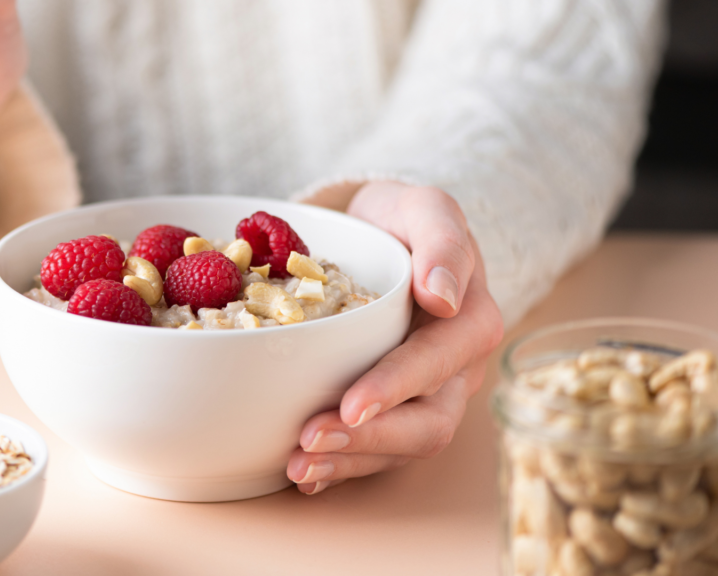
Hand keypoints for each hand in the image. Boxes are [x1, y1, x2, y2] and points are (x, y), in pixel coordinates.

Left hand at [288, 181, 503, 493]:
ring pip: (401, 447)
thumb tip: (443, 298)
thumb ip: (442, 241)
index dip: (397, 386)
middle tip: (310, 440)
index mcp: (470, 321)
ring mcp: (427, 396)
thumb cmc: (403, 220)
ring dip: (349, 462)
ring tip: (298, 467)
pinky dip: (340, 469)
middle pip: (427, 422)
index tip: (351, 402)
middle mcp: (456, 369)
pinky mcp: (394, 411)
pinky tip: (305, 476)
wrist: (381, 234)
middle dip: (369, 439)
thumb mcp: (425, 207)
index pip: (439, 362)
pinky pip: (376, 451)